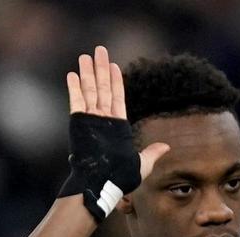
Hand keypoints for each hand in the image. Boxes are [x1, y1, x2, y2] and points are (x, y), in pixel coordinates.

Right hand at [59, 46, 169, 221]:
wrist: (102, 183)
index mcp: (118, 127)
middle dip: (101, 68)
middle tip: (99, 50)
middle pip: (102, 88)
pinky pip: (77, 101)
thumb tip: (166, 147)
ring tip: (86, 56)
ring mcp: (90, 120)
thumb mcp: (140, 164)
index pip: (117, 98)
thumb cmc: (120, 178)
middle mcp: (103, 120)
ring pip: (89, 90)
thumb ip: (151, 153)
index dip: (116, 81)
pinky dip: (75, 88)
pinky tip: (74, 74)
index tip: (115, 66)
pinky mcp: (79, 123)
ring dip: (88, 72)